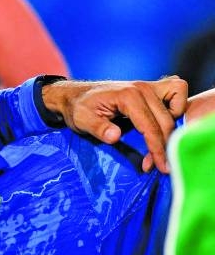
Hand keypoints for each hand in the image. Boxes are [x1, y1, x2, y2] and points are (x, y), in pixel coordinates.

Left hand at [40, 76, 188, 172]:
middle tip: (154, 165)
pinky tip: (163, 126)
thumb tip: (115, 136)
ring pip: (178, 107)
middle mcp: (142, 88)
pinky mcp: (152, 88)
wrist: (76, 95)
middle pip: (167, 122)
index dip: (157, 150)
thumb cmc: (79, 108)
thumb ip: (98, 128)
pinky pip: (177, 94)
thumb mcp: (82, 120)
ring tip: (158, 147)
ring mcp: (149, 86)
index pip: (150, 127)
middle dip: (164, 146)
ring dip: (173, 129)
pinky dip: (177, 110)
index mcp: (127, 95)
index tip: (161, 168)